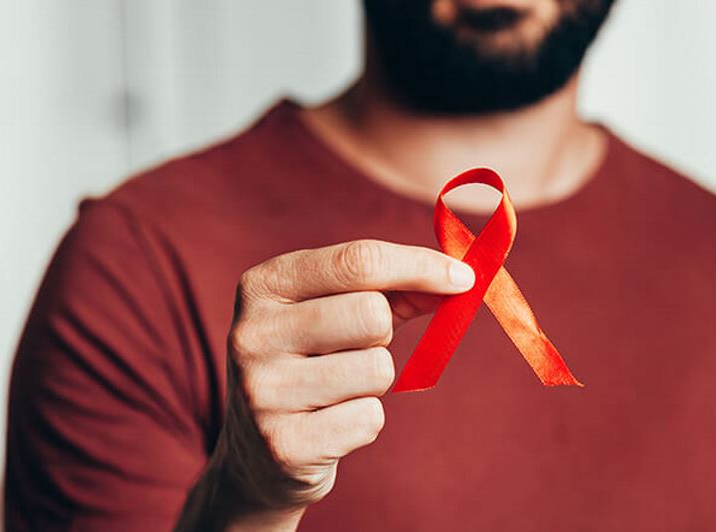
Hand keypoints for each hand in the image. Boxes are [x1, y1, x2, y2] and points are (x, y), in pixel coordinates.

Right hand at [176, 240, 474, 530]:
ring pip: (377, 369)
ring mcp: (261, 391)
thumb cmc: (311, 362)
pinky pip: (369, 419)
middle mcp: (252, 333)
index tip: (464, 278)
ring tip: (335, 390)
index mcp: (264, 284)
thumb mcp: (335, 310)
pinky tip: (328, 424)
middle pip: (373, 315)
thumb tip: (458, 279)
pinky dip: (363, 421)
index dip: (421, 266)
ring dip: (373, 381)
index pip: (358, 261)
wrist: (255, 455)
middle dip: (384, 333)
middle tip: (355, 349)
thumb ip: (393, 288)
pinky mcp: (284, 445)